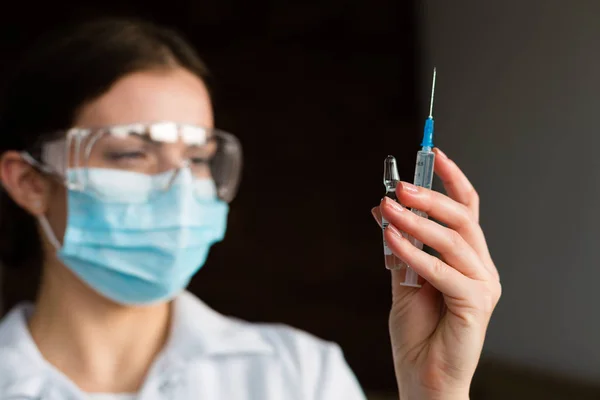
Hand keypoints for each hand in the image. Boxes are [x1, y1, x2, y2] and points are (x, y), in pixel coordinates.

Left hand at [372, 148, 500, 399]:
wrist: (424, 377)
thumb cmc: (417, 332)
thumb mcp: (401, 279)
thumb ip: (397, 244)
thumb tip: (382, 207)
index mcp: (467, 259)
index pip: (466, 209)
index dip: (451, 179)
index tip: (432, 152)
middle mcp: (480, 268)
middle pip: (462, 219)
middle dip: (430, 197)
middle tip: (399, 185)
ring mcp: (482, 286)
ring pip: (453, 240)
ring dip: (417, 220)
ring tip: (389, 207)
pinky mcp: (475, 304)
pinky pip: (442, 270)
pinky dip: (414, 251)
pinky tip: (391, 238)